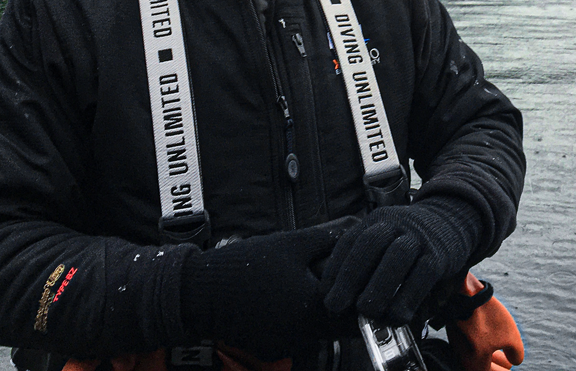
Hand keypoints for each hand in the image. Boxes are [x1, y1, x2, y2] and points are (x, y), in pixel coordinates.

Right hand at [181, 218, 357, 358]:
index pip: (356, 314)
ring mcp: (287, 344)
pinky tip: (292, 296)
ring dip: (323, 311)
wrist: (201, 292)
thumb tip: (352, 230)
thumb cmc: (244, 267)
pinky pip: (297, 333)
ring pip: (319, 329)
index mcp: (312, 309)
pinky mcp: (272, 346)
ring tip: (317, 284)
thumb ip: (326, 238)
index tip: (373, 285)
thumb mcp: (290, 243)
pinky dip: (301, 318)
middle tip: (350, 282)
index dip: (368, 298)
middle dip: (346, 303)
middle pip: (339, 324)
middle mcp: (303, 334)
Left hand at [320, 198, 481, 324]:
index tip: (325, 295)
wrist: (453, 218)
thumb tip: (340, 297)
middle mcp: (396, 224)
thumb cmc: (411, 238)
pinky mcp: (439, 254)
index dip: (335, 269)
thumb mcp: (387, 237)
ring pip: (396, 258)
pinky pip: (423, 275)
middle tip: (336, 306)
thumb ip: (367, 260)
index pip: (350, 241)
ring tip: (366, 313)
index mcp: (377, 220)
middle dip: (349, 277)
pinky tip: (397, 316)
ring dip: (378, 288)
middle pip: (369, 244)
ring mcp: (418, 237)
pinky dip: (408, 298)